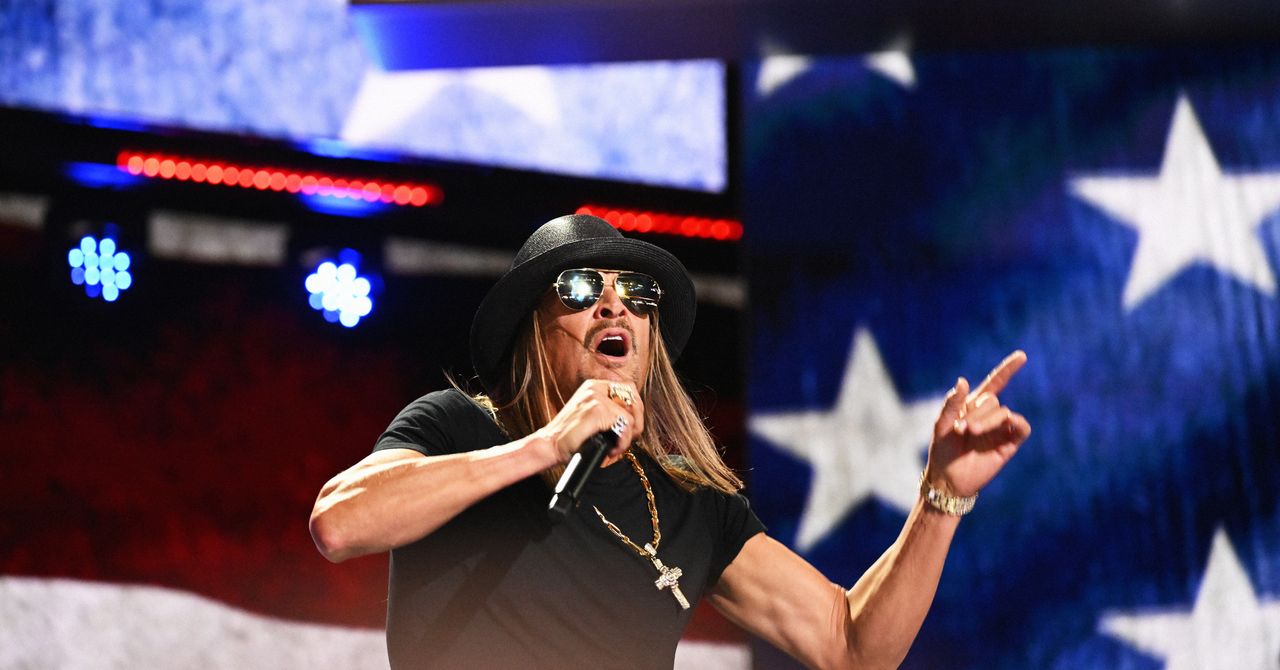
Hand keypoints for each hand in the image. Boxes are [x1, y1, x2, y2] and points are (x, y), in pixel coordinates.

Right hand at [531, 380, 643, 464]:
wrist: (549, 446)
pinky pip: (624, 426)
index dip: (635, 408)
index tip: (631, 427)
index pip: (628, 388)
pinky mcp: (596, 410)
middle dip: (637, 422)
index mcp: (593, 387)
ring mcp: (595, 398)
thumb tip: (633, 419)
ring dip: (628, 437)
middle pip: (633, 398)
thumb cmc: (569, 437)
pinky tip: (612, 450)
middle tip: (628, 439)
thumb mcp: (589, 417)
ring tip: (617, 448)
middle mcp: (594, 388)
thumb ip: (608, 412)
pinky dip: (622, 442)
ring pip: (631, 416)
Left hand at [924, 351, 1031, 497]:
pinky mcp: (1010, 444)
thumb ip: (952, 404)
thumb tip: (962, 381)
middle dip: (976, 412)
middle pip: (992, 400)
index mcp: (972, 407)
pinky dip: (1016, 421)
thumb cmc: (942, 451)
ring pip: (1003, 412)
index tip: (1022, 356)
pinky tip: (1007, 422)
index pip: (994, 384)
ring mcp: (1000, 429)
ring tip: (970, 432)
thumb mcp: (941, 425)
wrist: (948, 480)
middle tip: (961, 429)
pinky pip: (1021, 427)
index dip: (1007, 370)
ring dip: (987, 420)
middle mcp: (988, 416)